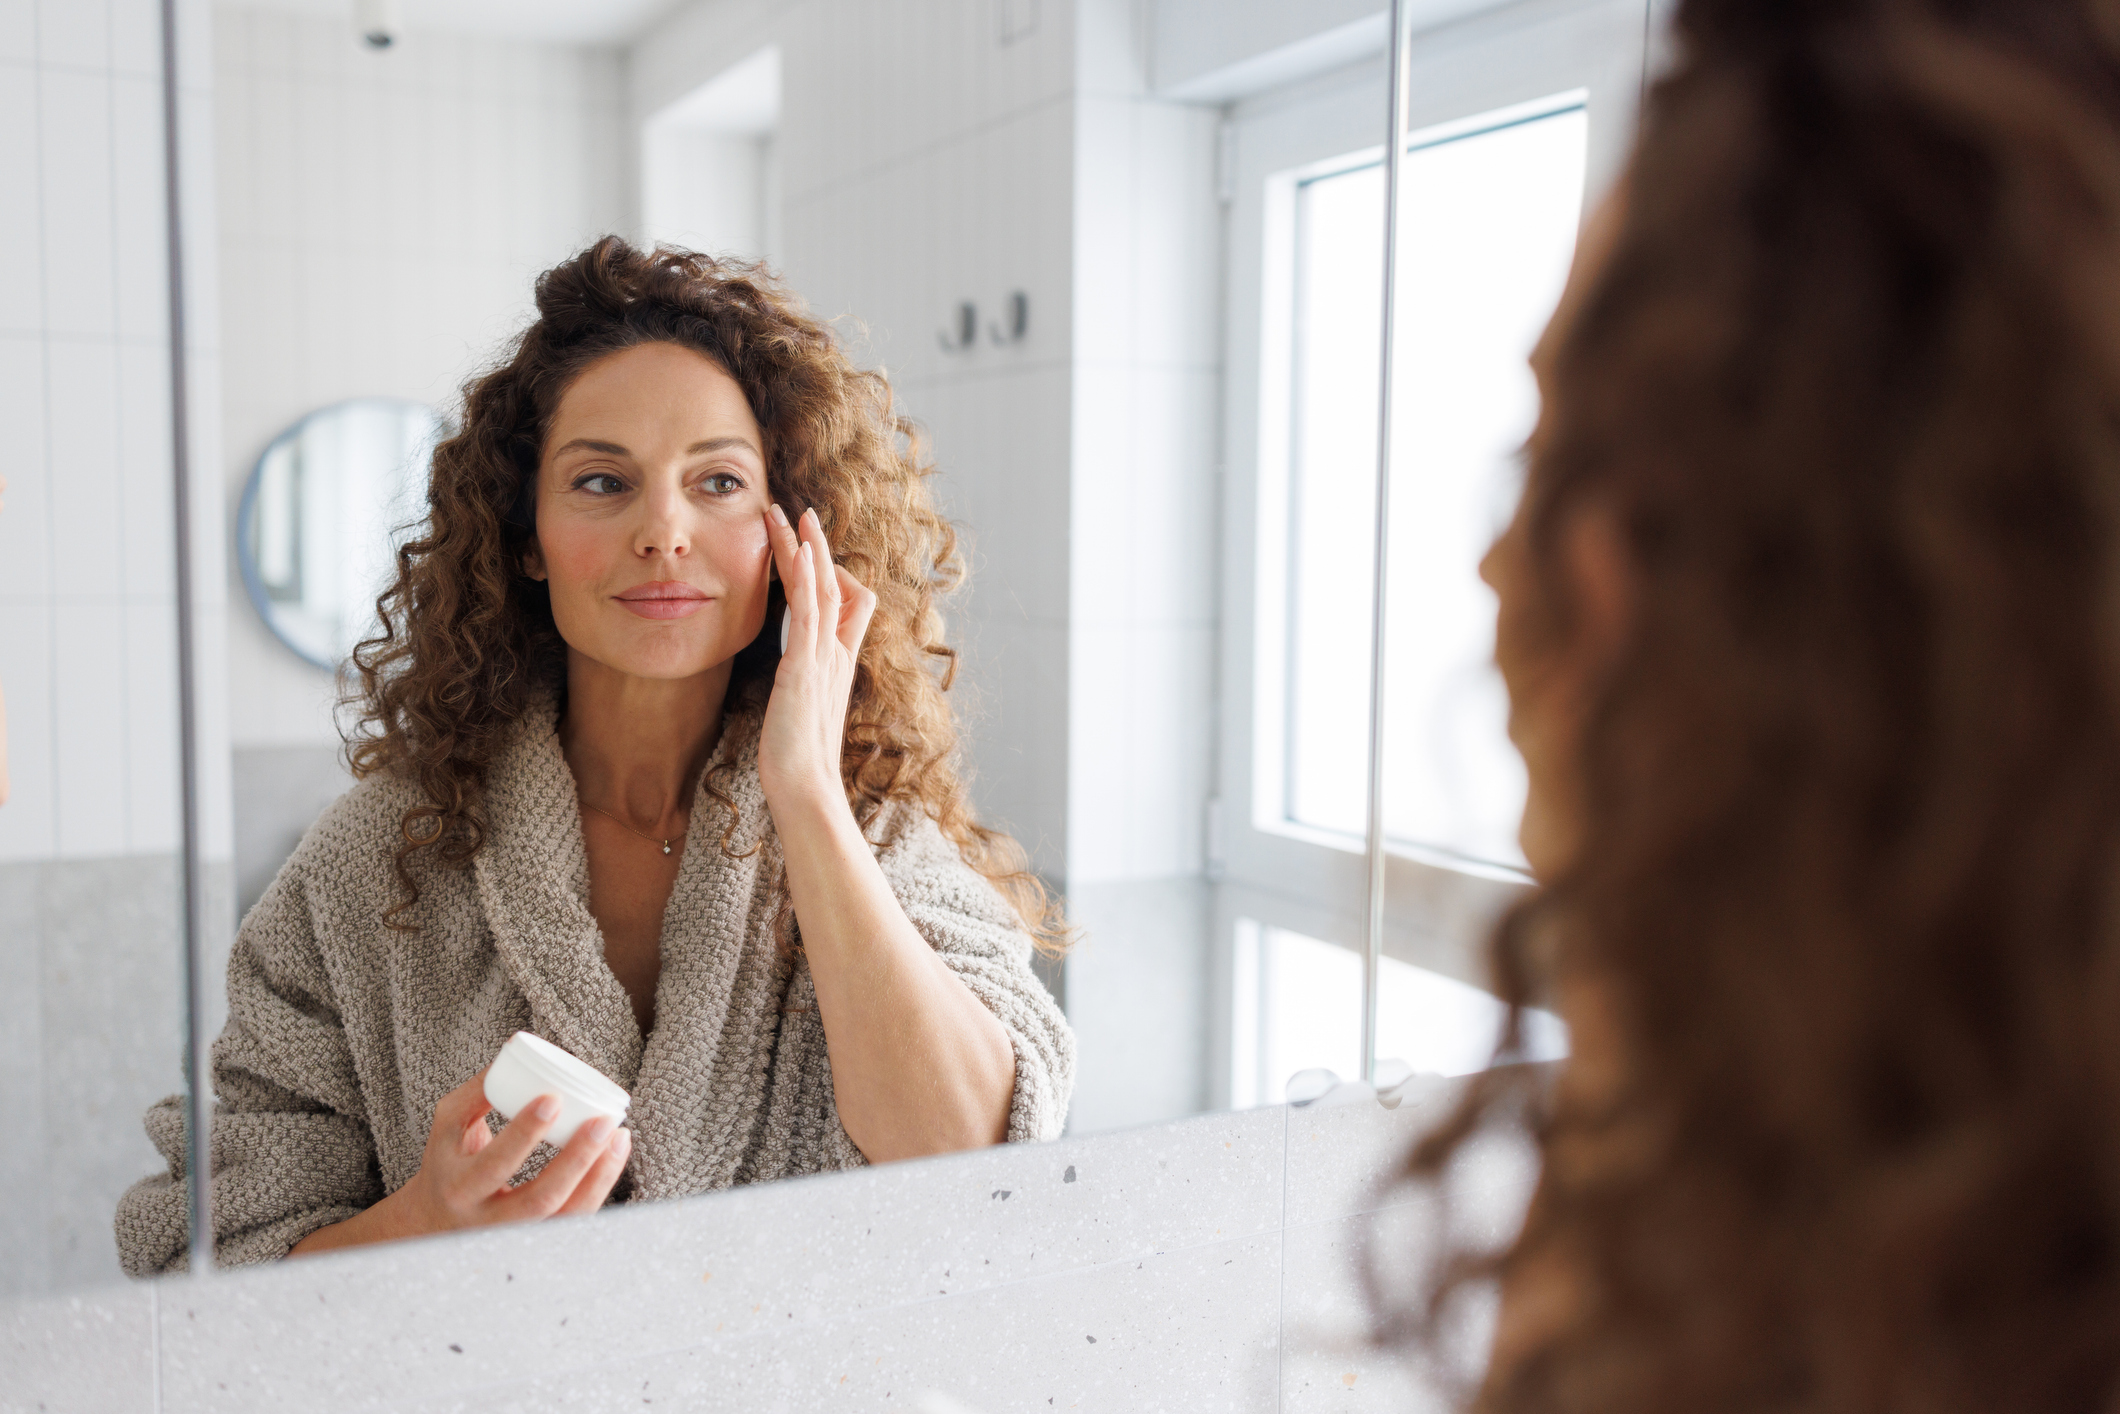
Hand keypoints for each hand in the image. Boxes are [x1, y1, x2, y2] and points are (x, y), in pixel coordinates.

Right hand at [289, 1070, 629, 1254]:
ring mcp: (516, 1239)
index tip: (553, 1098)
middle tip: (603, 1121)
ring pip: (565, 1220)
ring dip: (599, 1178)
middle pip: (538, 1200)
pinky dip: (600, 1188)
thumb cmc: (449, 1160)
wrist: (433, 1221)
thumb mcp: (448, 1125)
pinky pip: (576, 1221)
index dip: (524, 1134)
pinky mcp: (539, 1241)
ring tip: (620, 1136)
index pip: (494, 1165)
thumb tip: (514, 1049)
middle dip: (576, 1160)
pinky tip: (615, 1154)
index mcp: (458, 1187)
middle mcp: (485, 1222)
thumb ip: (476, 1092)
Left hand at [758, 504, 877, 812]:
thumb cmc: (798, 762)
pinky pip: (812, 611)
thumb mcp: (800, 714)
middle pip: (835, 584)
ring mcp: (824, 658)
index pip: (845, 603)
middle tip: (799, 512)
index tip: (805, 549)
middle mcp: (836, 655)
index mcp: (836, 664)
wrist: (805, 789)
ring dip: (808, 546)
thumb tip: (792, 680)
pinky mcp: (806, 666)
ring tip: (791, 513)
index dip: (828, 572)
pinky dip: (808, 576)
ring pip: (823, 587)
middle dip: (816, 546)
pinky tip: (799, 549)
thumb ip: (801, 688)